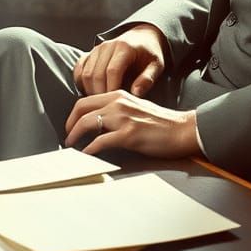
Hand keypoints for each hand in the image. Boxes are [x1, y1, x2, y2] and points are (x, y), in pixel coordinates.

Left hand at [64, 90, 200, 159]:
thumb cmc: (162, 122)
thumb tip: (98, 123)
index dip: (73, 114)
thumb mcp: (136, 107)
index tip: (71, 126)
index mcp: (120, 95)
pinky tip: (87, 155)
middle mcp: (119, 103)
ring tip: (72, 146)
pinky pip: (101, 141)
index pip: (86, 100)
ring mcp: (123, 118)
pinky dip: (90, 150)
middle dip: (69, 124)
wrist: (183, 129)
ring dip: (75, 135)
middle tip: (68, 137)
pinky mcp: (129, 134)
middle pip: (82, 108)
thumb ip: (117, 110)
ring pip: (88, 122)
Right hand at [73, 24, 165, 97]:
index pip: (112, 71)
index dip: (111, 89)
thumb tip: (135, 93)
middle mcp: (107, 46)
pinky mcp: (90, 53)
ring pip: (85, 73)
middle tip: (106, 108)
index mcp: (124, 48)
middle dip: (99, 94)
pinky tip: (90, 92)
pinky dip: (80, 82)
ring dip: (90, 90)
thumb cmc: (150, 54)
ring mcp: (97, 49)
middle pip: (96, 74)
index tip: (114, 104)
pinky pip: (79, 68)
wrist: (143, 37)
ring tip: (100, 102)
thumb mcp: (156, 65)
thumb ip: (148, 79)